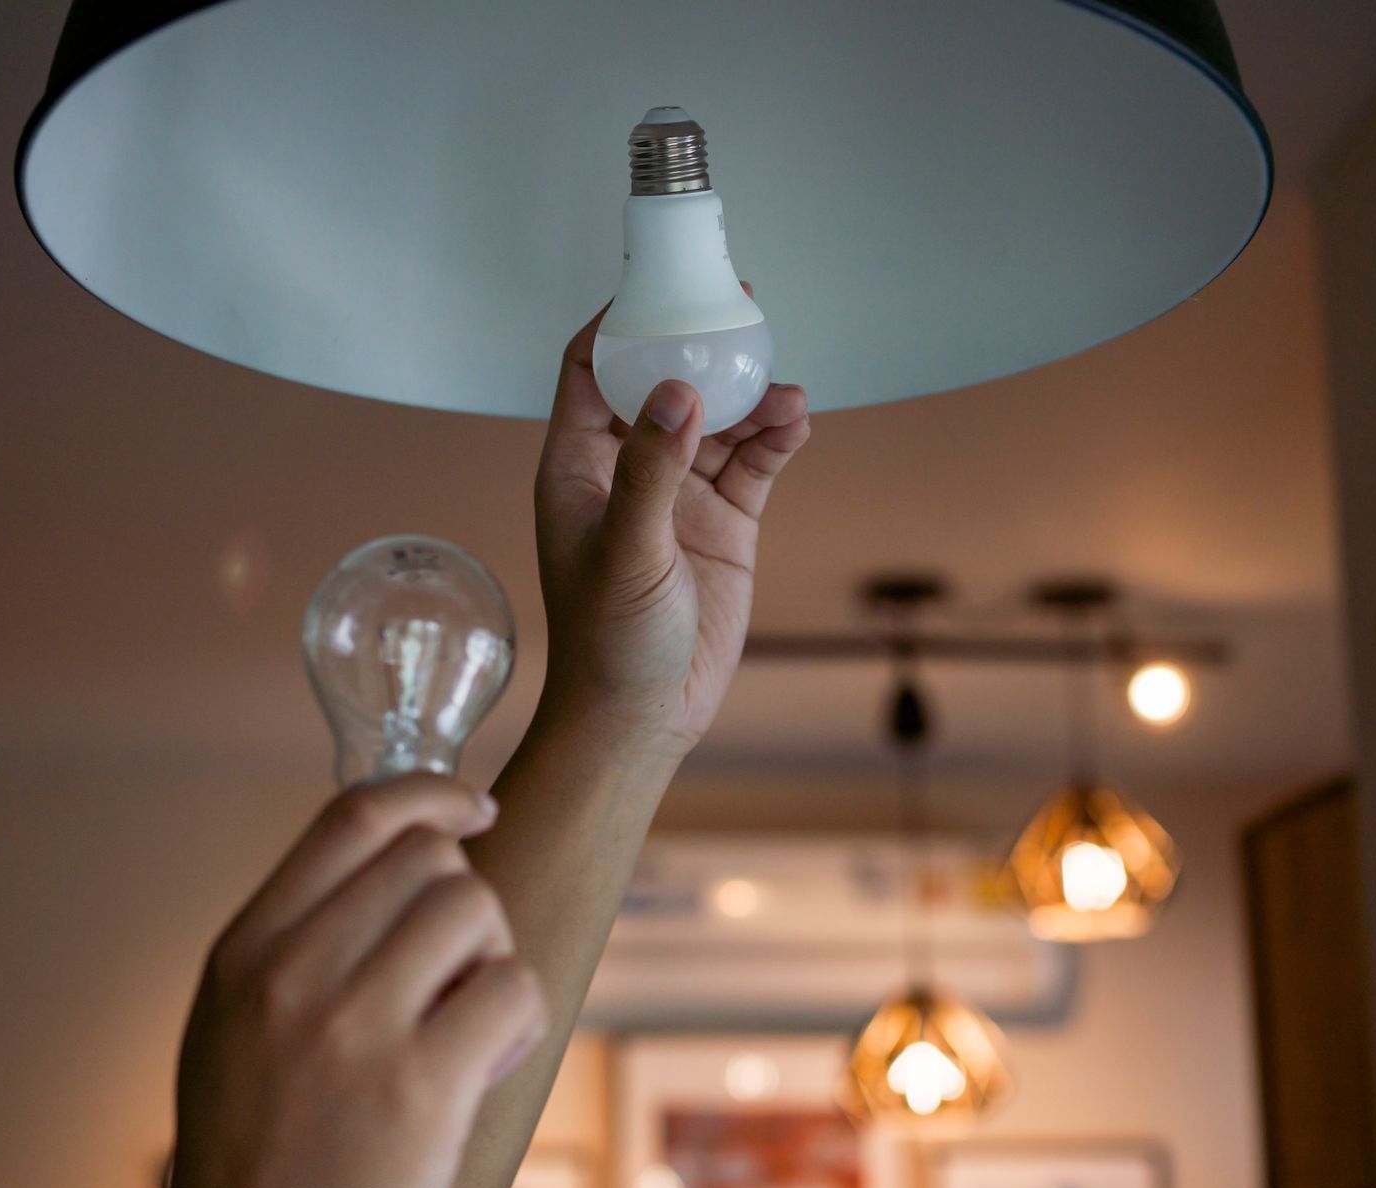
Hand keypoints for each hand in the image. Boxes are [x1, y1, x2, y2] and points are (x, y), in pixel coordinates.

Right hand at [141, 776, 548, 1187]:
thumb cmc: (255, 1159)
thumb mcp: (234, 1028)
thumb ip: (298, 942)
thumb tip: (396, 864)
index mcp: (244, 953)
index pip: (351, 818)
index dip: (430, 794)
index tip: (474, 806)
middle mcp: (291, 975)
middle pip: (430, 857)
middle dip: (464, 904)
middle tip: (452, 979)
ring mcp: (353, 1027)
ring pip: (476, 907)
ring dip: (491, 960)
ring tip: (462, 1030)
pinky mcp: (420, 1086)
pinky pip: (514, 988)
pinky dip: (519, 1021)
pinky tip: (483, 1065)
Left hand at [533, 297, 811, 757]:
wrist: (645, 715)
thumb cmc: (607, 640)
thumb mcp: (626, 549)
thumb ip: (651, 468)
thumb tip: (677, 390)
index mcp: (579, 465)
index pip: (590, 370)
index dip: (619, 323)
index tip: (659, 284)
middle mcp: (628, 469)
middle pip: (663, 382)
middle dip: (699, 345)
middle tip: (739, 308)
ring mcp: (679, 495)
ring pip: (719, 419)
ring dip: (751, 398)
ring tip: (786, 391)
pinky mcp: (724, 523)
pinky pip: (754, 462)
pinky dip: (776, 438)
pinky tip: (797, 422)